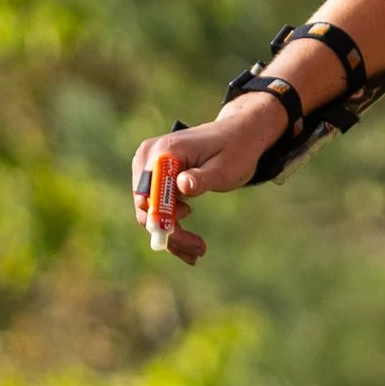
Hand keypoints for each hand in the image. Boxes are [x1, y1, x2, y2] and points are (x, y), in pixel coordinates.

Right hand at [128, 95, 286, 264]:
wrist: (238, 134)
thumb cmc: (235, 150)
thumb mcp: (225, 168)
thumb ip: (202, 178)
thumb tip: (182, 186)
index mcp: (164, 152)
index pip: (149, 192)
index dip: (159, 216)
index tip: (177, 234)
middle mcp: (148, 157)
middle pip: (146, 206)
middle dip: (169, 232)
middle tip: (199, 250)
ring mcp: (148, 165)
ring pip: (149, 212)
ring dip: (172, 235)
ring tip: (199, 251)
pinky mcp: (154, 175)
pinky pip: (156, 207)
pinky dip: (171, 226)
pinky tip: (190, 244)